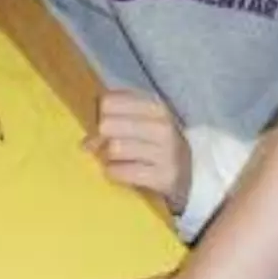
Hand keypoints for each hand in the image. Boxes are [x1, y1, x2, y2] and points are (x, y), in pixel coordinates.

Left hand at [88, 92, 191, 213]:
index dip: (100, 113)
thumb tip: (86, 136)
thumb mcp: (146, 118)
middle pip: (108, 125)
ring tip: (116, 158)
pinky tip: (121, 170)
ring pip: (114, 149)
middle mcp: (162, 126)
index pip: (110, 102)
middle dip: (101, 136)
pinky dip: (115, 172)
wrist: (191, 172)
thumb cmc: (158, 141)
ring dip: (108, 156)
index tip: (104, 122)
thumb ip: (116, 115)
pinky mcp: (163, 177)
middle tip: (103, 144)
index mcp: (156, 106)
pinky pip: (121, 172)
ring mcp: (165, 153)